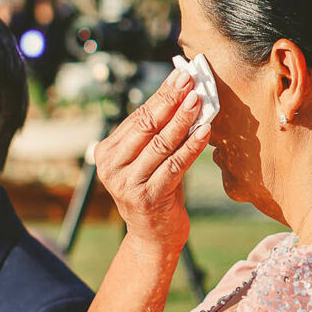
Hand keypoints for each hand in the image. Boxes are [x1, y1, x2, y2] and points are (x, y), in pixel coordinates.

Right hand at [92, 68, 209, 251]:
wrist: (153, 236)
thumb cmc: (156, 191)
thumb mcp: (149, 160)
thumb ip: (157, 133)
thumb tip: (183, 94)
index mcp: (107, 153)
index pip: (137, 117)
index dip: (161, 94)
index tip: (181, 75)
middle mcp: (112, 168)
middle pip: (146, 126)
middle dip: (171, 100)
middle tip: (190, 80)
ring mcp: (128, 184)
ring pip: (161, 144)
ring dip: (183, 119)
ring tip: (200, 100)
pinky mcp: (149, 198)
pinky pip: (175, 165)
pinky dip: (192, 146)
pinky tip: (205, 131)